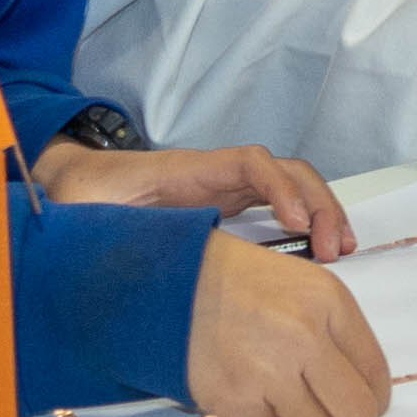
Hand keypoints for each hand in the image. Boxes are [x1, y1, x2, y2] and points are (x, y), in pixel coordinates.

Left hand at [33, 139, 356, 261]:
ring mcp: (226, 189)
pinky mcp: (228, 206)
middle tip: (333, 248)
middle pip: (285, 171)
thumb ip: (92, 215)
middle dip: (318, 202)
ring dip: (323, 211)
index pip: (248, 163)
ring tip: (341, 250)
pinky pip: (280, 205)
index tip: (297, 222)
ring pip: (291, 186)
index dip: (278, 188)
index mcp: (188, 171)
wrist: (75, 186)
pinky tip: (317, 253)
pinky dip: (307, 222)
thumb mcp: (82, 205)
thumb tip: (98, 234)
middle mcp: (217, 174)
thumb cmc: (81, 197)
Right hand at [184, 230, 388, 416]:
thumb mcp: (311, 286)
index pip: (375, 374)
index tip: (367, 404)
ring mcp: (267, 372)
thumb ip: (344, 333)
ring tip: (291, 397)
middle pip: (354, 413)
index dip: (375, 399)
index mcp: (329, 303)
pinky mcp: (233, 399)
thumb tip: (367, 390)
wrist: (180, 284)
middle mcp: (303, 337)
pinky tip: (257, 392)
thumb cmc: (250, 285)